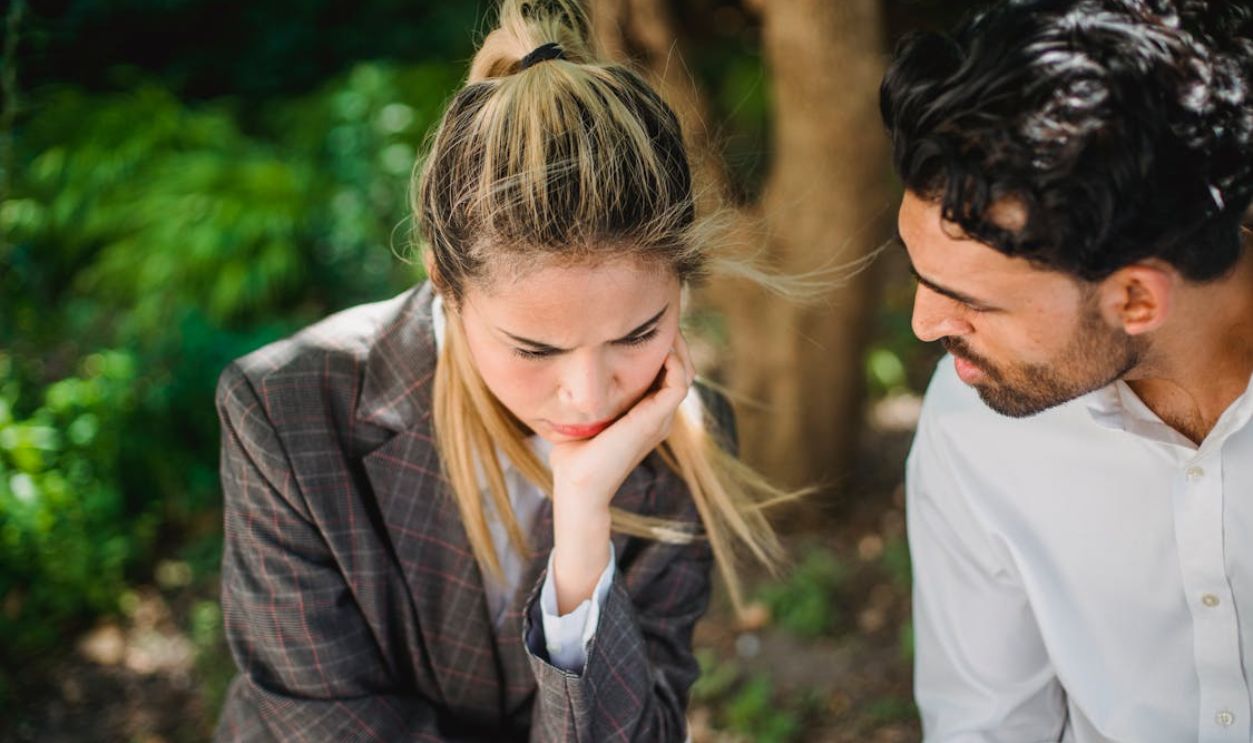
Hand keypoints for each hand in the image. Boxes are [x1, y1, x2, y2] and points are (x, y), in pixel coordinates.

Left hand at [547, 335, 694, 612]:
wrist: (577, 485)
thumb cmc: (574, 455)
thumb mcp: (583, 414)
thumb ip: (586, 395)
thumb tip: (565, 368)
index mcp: (646, 414)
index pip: (665, 371)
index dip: (658, 345)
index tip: (640, 321)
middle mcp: (659, 416)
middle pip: (680, 366)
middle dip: (669, 338)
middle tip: (654, 312)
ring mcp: (660, 419)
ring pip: (684, 370)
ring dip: (674, 344)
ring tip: (659, 322)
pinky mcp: (656, 420)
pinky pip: (678, 382)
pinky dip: (673, 361)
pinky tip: (654, 345)